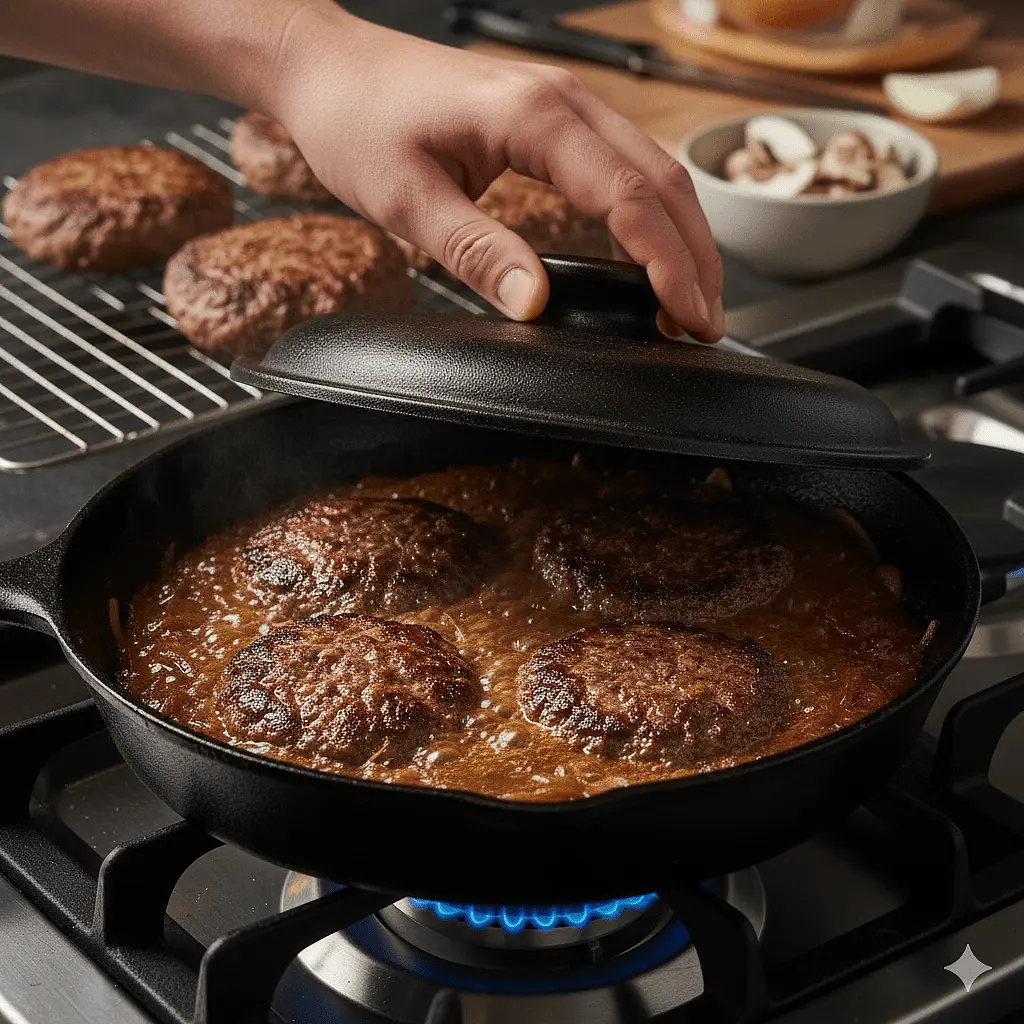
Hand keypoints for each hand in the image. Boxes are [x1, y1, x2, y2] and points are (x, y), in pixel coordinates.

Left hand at [265, 4, 723, 341]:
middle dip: (696, 256)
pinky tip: (651, 255)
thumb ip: (476, 252)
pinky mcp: (551, 119)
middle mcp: (563, 101)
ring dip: (682, 236)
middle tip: (707, 323)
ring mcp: (563, 104)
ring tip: (692, 300)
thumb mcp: (407, 200)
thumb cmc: (357, 121)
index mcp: (535, 117)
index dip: (668, 263)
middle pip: (662, 179)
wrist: (329, 68)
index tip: (689, 316)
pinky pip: (624, 165)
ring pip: (654, 169)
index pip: (628, 197)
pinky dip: (650, 215)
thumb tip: (537, 304)